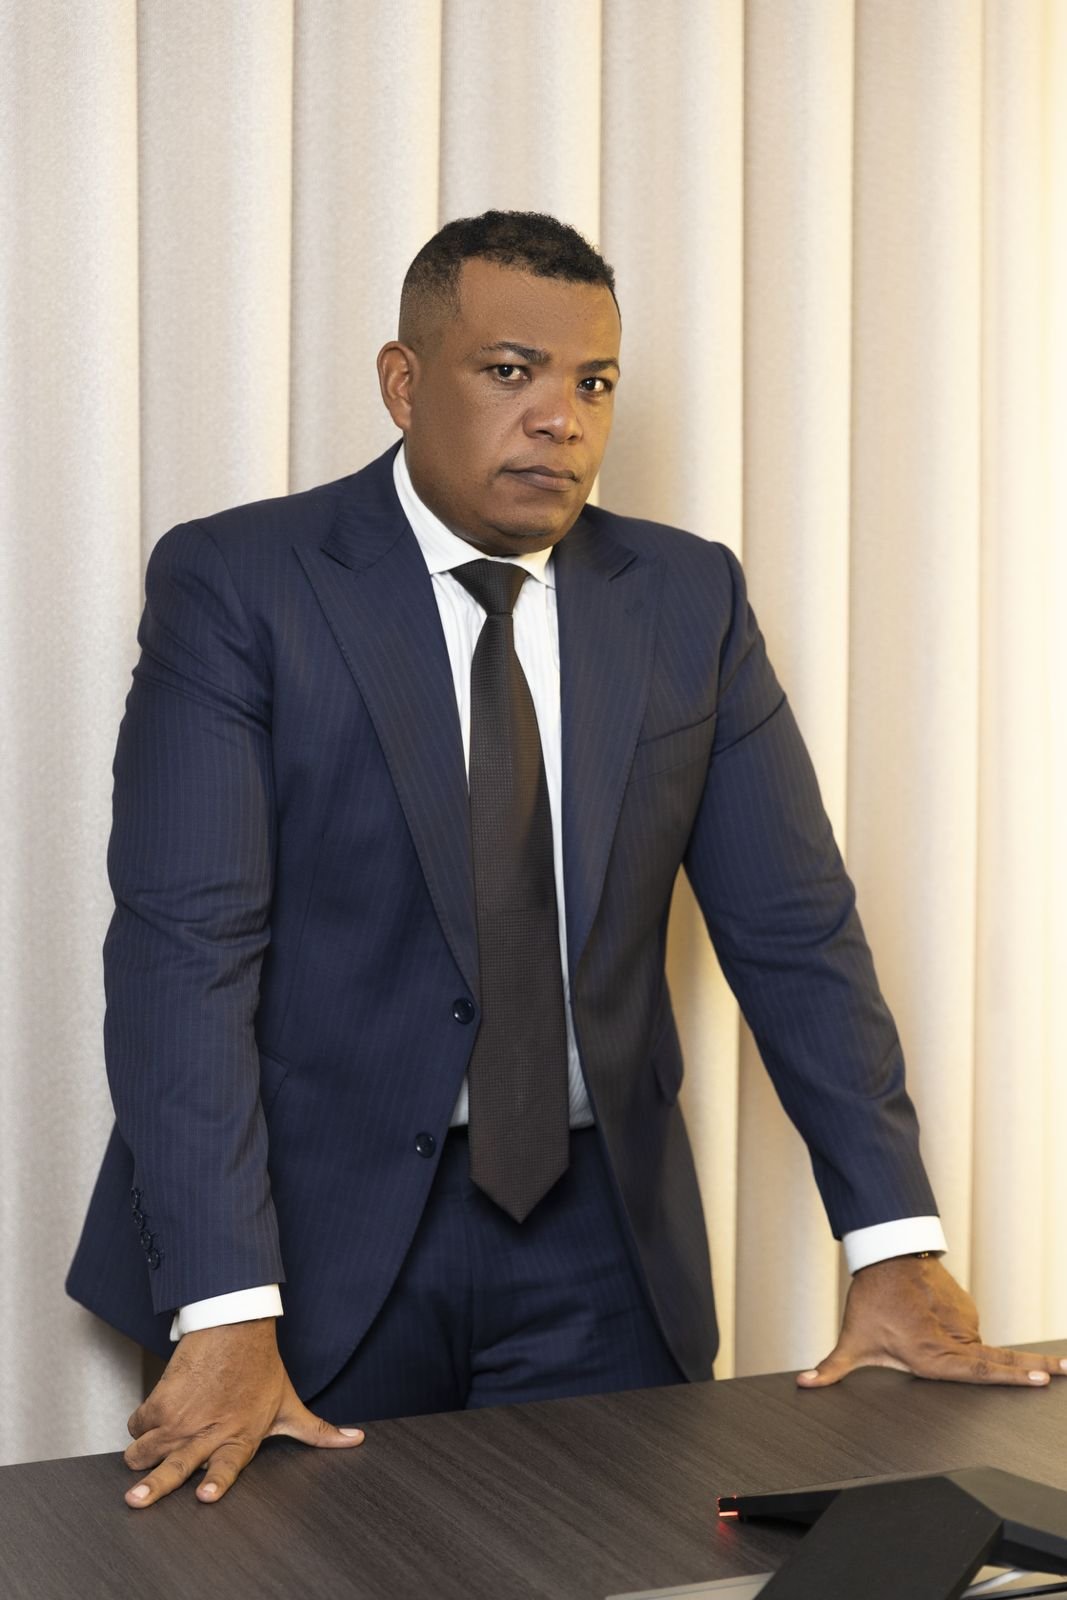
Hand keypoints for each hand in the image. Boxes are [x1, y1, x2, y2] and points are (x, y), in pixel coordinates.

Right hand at [123, 1318, 362, 1506]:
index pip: (228, 1466)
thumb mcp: (289, 1404)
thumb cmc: (261, 1368)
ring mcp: (182, 1417)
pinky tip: (147, 1426)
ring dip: (139, 1458)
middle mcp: (208, 1431)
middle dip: (154, 1487)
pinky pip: (138, 1424)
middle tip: (136, 1500)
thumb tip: (356, 1440)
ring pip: (146, 1450)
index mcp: (240, 1436)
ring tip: (136, 1464)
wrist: (235, 1325)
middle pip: (176, 1467)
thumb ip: (318, 1432)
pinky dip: (139, 1427)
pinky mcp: (161, 1400)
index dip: (215, 1482)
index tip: (204, 1497)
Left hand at [795, 1255, 1066, 1388]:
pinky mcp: (966, 1309)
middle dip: (1035, 1368)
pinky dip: (958, 1332)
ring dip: (962, 1346)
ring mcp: (964, 1322)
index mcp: (933, 1354)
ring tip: (921, 1328)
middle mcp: (955, 1339)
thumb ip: (833, 1368)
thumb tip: (806, 1383)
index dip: (1011, 1376)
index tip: (1042, 1379)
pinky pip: (969, 1329)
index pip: (980, 1370)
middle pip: (999, 1360)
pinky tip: (931, 1320)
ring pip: (974, 1345)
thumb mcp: (852, 1338)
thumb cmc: (872, 1298)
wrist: (886, 1254)